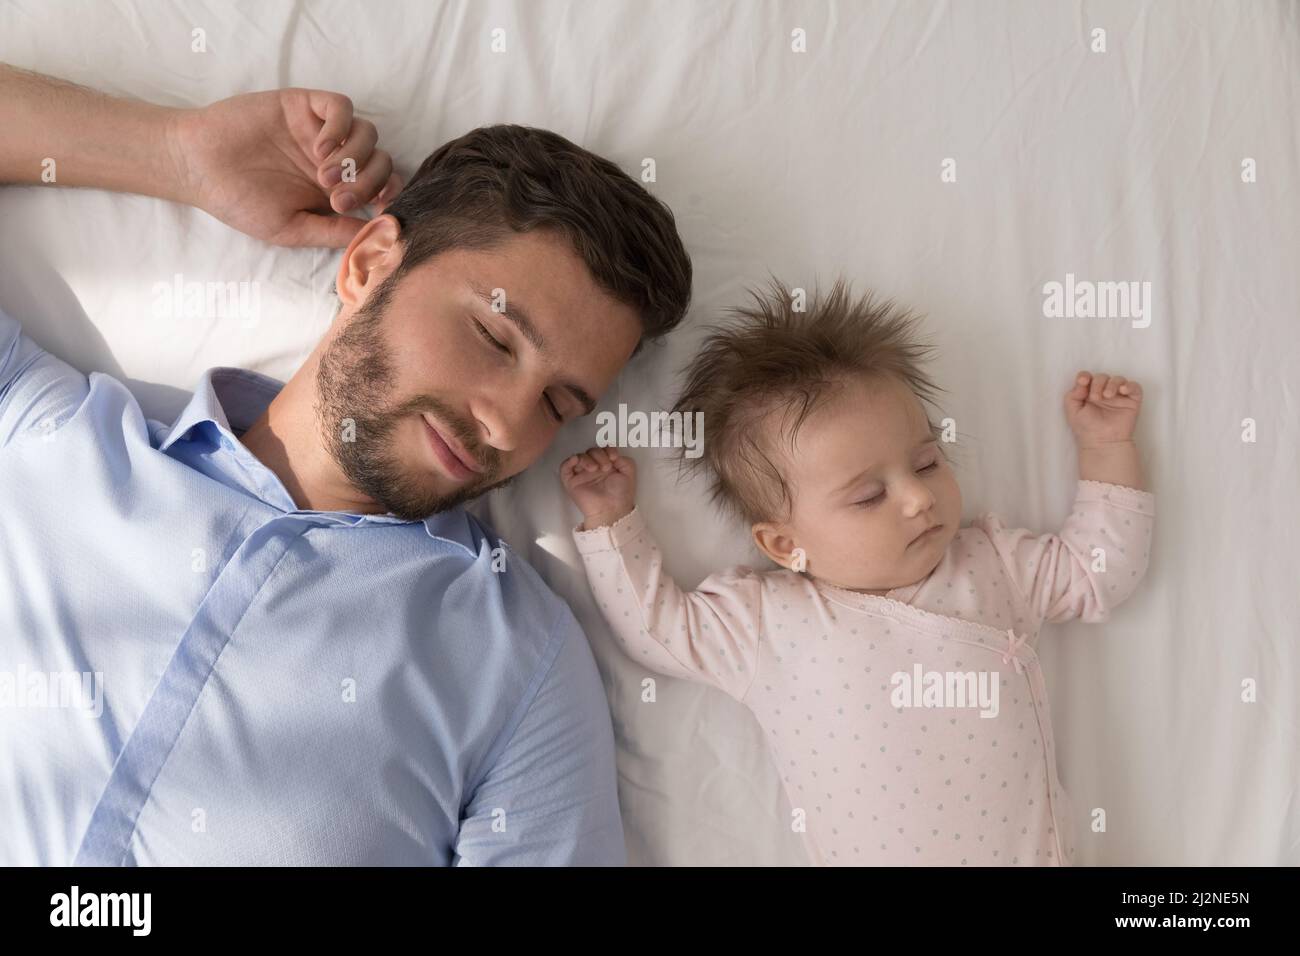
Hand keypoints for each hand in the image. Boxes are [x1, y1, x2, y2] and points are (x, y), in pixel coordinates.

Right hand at [167, 88, 402, 247]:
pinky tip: (320, 149)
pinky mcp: (303, 106)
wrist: (197, 166)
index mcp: (336, 190)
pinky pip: (341, 107)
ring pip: (368, 133)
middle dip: (369, 183)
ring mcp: (320, 131)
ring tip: (324, 177)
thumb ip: (333, 232)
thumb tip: (376, 237)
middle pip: (380, 161)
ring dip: (356, 158)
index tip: (380, 211)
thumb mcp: (291, 228)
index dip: (390, 195)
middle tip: (339, 200)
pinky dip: (341, 128)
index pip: (382, 186)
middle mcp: (334, 159)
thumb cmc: (239, 201)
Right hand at [560, 447, 636, 529]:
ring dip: (587, 458)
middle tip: (606, 467)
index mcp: (606, 465)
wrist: (613, 508)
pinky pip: (564, 468)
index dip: (607, 450)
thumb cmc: (621, 493)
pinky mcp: (572, 482)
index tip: (614, 457)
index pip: (602, 450)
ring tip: (595, 469)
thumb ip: (623, 458)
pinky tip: (576, 460)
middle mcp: (594, 468)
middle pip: (590, 451)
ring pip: (579, 457)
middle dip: (599, 455)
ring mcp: (582, 475)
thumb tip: (611, 454)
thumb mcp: (629, 471)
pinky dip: (568, 461)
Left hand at [1064, 370, 1142, 445]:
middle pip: (1102, 377)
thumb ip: (1072, 395)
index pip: (1088, 377)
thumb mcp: (1073, 410)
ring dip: (1112, 384)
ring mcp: (1118, 396)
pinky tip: (1122, 391)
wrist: (1102, 441)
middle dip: (1097, 383)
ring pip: (1118, 379)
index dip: (1085, 376)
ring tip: (1107, 396)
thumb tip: (1082, 382)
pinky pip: (1135, 387)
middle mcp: (1104, 392)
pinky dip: (1129, 385)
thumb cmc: (1086, 427)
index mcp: (1088, 392)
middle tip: (1095, 397)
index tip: (1082, 381)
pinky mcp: (1132, 401)